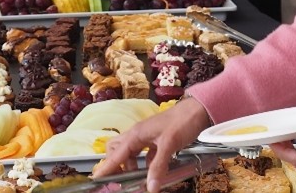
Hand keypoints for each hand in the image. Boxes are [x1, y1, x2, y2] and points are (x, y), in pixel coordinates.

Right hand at [93, 97, 211, 191]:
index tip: (97, 179)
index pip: (116, 154)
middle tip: (122, 179)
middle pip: (117, 150)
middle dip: (116, 165)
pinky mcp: (156, 140)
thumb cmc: (182, 122)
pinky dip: (145, 164)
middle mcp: (138, 135)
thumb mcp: (169, 145)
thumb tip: (150, 188)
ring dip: (131, 166)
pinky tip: (153, 172)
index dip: (106, 167)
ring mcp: (147, 137)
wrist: (198, 110)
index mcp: (136, 134)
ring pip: (130, 152)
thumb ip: (158, 166)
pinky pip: (144, 154)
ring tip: (138, 179)